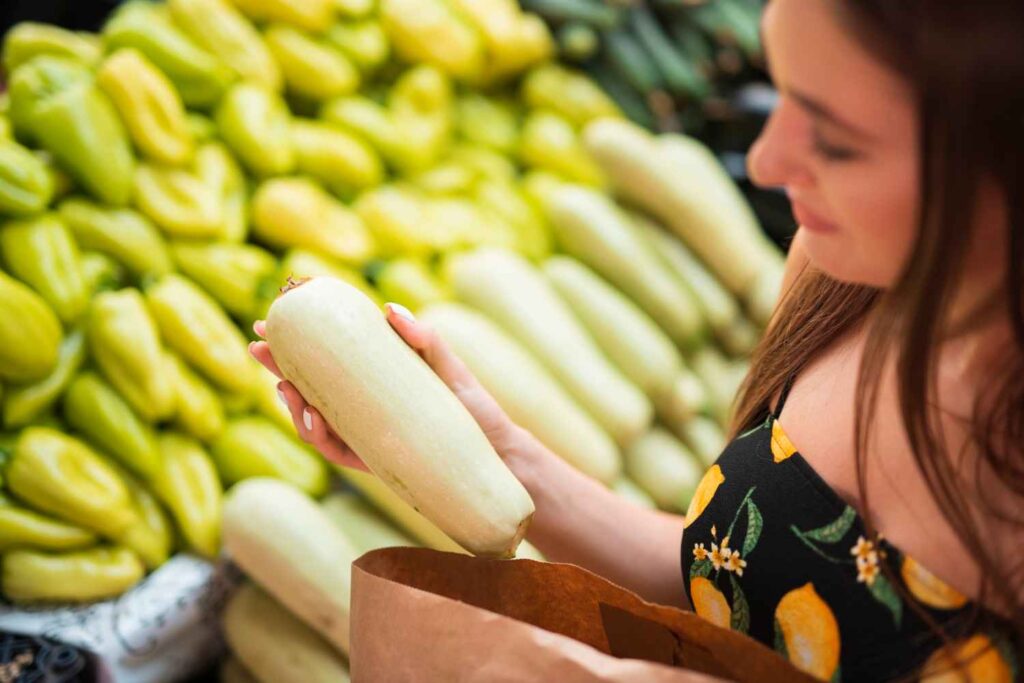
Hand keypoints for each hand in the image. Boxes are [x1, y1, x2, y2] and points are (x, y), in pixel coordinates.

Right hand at [248, 303, 522, 470]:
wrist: (496, 456)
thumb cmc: (473, 408)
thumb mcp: (449, 368)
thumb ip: (424, 339)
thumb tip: (389, 309)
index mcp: (374, 379)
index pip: (327, 358)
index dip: (293, 343)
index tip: (267, 324)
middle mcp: (363, 406)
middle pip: (309, 387)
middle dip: (278, 370)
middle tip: (258, 351)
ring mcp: (365, 434)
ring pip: (314, 421)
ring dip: (294, 407)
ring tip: (289, 391)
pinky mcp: (373, 461)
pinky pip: (337, 452)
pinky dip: (321, 438)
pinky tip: (314, 422)